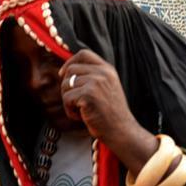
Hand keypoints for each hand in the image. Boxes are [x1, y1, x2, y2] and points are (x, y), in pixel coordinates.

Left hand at [60, 49, 157, 171]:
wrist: (122, 132)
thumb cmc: (111, 113)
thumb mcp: (106, 87)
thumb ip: (92, 76)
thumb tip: (66, 69)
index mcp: (107, 69)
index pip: (84, 53)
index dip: (70, 62)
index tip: (64, 74)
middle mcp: (102, 73)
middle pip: (70, 69)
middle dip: (67, 86)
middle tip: (76, 101)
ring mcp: (96, 83)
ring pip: (65, 84)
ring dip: (68, 100)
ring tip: (81, 110)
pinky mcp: (88, 94)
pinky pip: (67, 98)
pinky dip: (70, 110)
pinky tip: (81, 116)